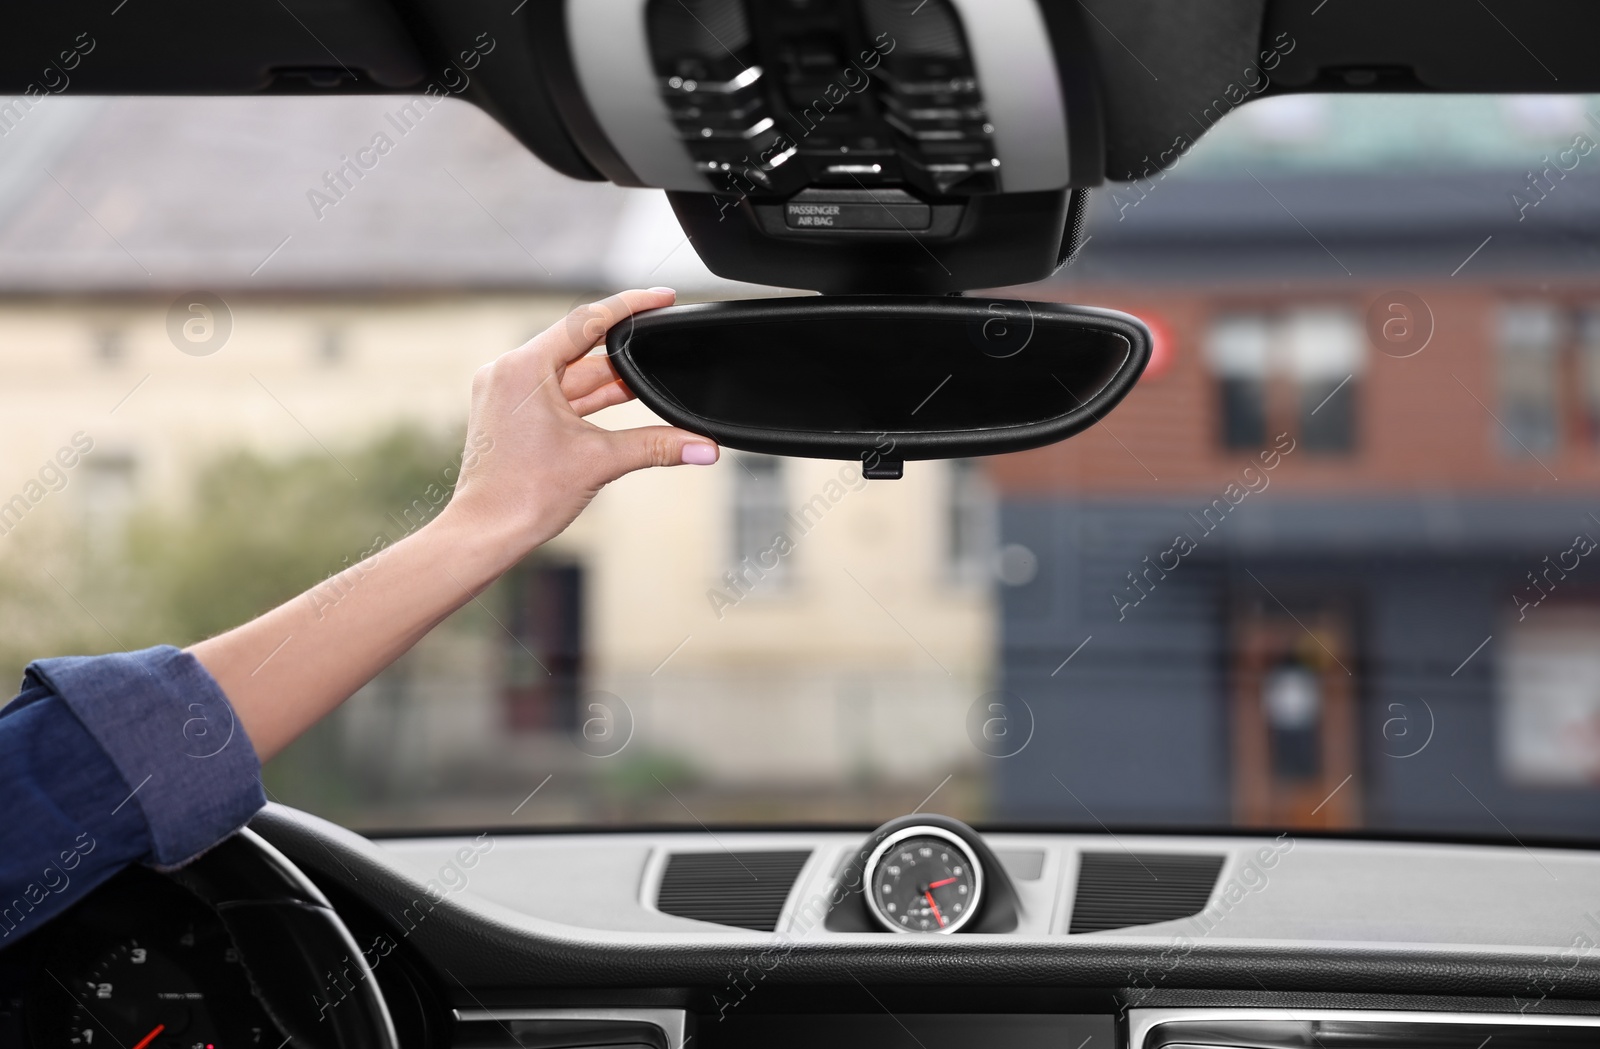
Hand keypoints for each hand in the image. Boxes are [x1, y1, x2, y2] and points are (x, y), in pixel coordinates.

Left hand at [442, 287, 718, 561]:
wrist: (486, 533)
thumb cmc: (523, 497)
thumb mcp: (600, 461)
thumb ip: (658, 447)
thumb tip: (704, 448)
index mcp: (524, 367)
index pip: (587, 321)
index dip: (631, 306)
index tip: (662, 297)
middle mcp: (508, 371)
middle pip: (579, 348)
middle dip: (624, 354)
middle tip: (664, 348)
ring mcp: (505, 392)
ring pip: (569, 374)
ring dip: (607, 380)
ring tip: (648, 383)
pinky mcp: (508, 412)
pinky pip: (555, 393)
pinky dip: (587, 398)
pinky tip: (620, 401)